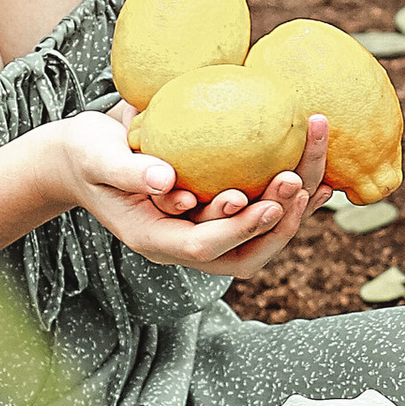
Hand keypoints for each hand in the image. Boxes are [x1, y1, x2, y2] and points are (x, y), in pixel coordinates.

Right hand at [52, 106, 329, 280]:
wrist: (86, 154)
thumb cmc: (86, 153)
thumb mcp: (98, 157)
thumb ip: (128, 170)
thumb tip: (166, 180)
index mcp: (156, 239)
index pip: (203, 248)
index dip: (239, 230)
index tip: (269, 204)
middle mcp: (186, 241)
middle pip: (242, 251)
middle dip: (276, 223)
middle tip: (297, 181)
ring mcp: (204, 226)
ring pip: (259, 235)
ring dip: (292, 209)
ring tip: (318, 175)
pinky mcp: (218, 207)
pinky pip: (261, 209)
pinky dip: (290, 195)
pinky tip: (317, 169)